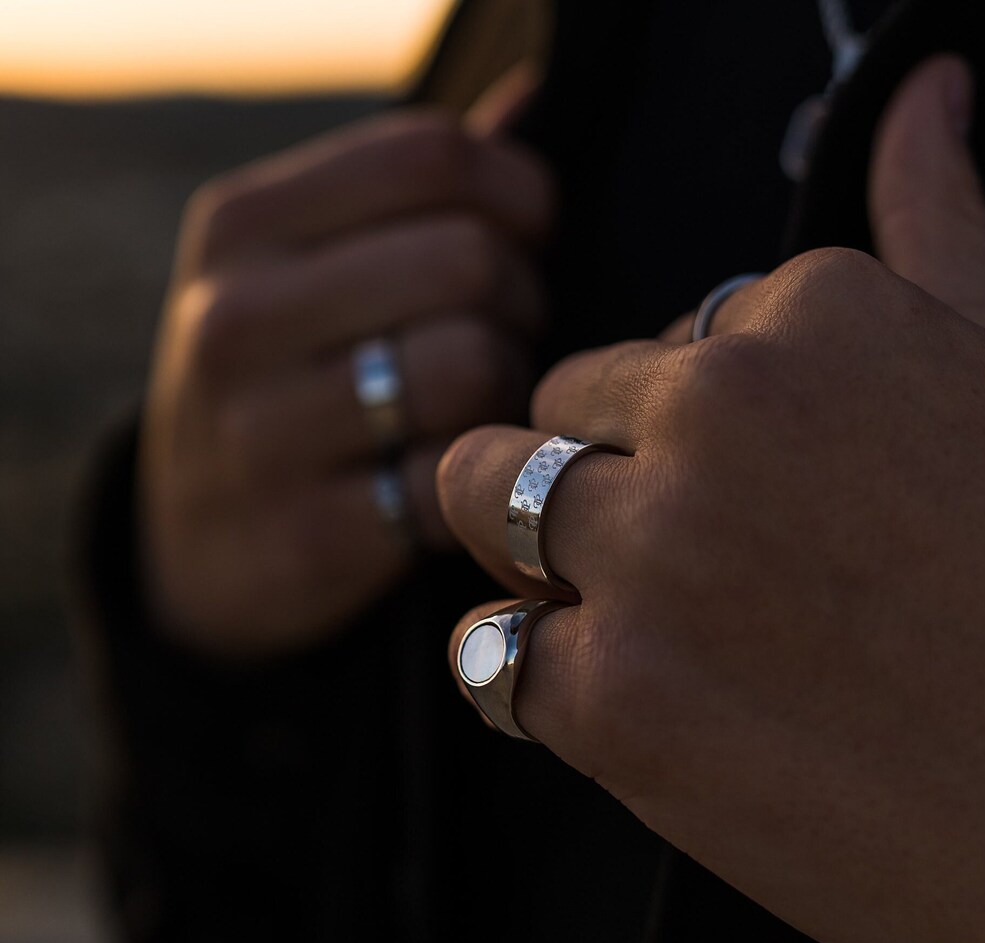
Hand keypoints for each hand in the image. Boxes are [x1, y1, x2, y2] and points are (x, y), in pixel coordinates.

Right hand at [139, 71, 554, 656]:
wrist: (198, 544)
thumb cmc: (283, 382)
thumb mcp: (304, 269)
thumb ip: (411, 189)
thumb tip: (531, 102)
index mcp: (244, 226)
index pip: (433, 156)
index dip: (519, 196)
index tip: (526, 241)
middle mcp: (239, 317)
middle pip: (469, 260)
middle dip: (520, 302)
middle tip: (502, 337)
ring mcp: (265, 431)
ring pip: (473, 366)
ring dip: (505, 393)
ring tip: (478, 407)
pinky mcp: (312, 533)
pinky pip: (458, 478)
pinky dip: (477, 479)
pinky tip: (449, 476)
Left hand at [439, 56, 984, 942]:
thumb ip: (939, 225)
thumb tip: (928, 91)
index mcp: (812, 314)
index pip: (653, 347)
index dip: (680, 430)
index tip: (751, 497)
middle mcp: (714, 412)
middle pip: (553, 414)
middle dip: (589, 479)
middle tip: (672, 559)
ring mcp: (648, 554)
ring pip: (482, 501)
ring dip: (527, 556)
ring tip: (619, 618)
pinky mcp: (607, 697)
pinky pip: (489, 653)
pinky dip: (529, 680)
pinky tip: (618, 707)